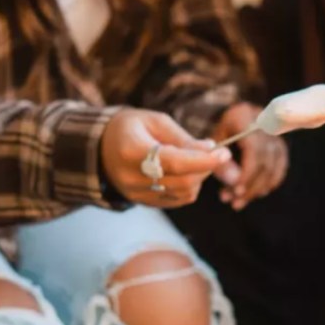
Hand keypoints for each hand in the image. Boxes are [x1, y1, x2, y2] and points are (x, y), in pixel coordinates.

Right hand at [100, 109, 231, 207]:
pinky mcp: (143, 203)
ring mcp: (136, 194)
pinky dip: (190, 187)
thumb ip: (183, 138)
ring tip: (195, 160)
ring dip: (199, 178)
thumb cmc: (131, 128)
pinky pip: (177, 200)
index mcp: (132, 151)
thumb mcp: (155, 121)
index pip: (176, 162)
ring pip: (184, 193)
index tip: (224, 153)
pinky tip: (185, 172)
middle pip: (183, 182)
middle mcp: (132, 177)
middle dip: (206, 168)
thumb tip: (212, 149)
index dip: (204, 160)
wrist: (100, 148)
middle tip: (213, 154)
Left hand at [211, 103, 288, 210]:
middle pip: (265, 162)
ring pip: (274, 168)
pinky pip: (280, 169)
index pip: (254, 150)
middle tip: (235, 202)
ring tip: (239, 202)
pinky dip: (269, 184)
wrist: (232, 117)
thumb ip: (221, 161)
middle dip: (251, 186)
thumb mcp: (213, 142)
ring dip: (258, 189)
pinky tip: (255, 193)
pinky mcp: (280, 147)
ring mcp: (276, 136)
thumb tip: (235, 184)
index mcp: (244, 117)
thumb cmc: (218, 131)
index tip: (236, 191)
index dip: (247, 173)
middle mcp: (266, 125)